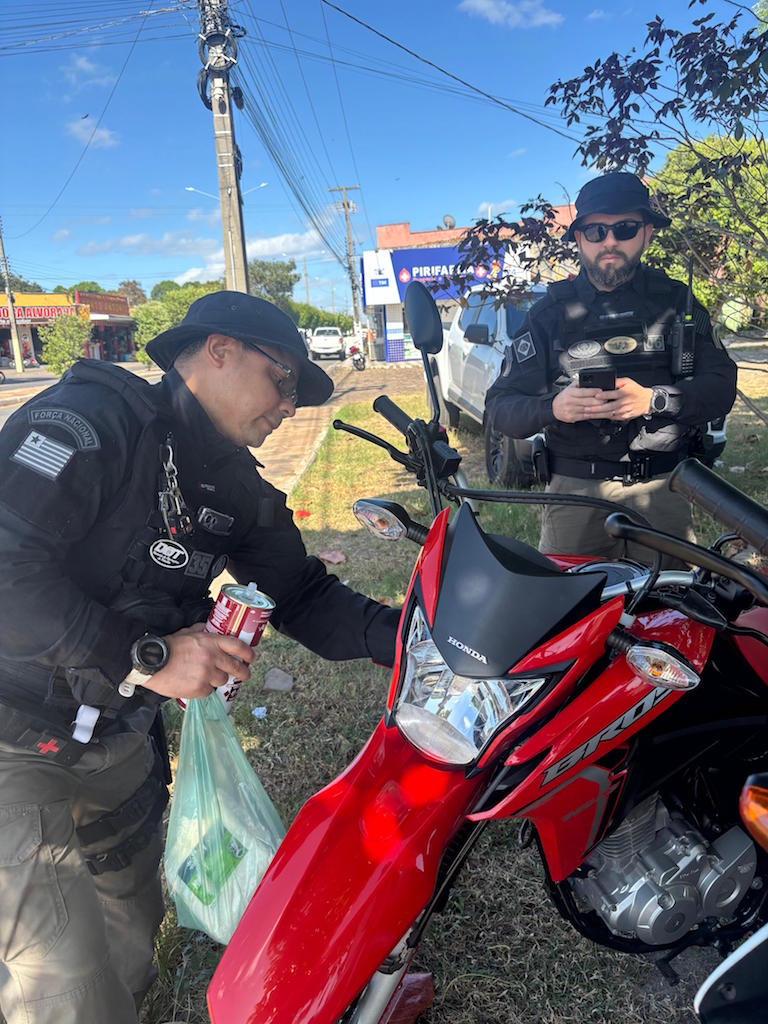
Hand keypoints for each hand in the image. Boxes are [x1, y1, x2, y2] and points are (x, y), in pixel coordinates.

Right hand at [139, 623, 254, 699]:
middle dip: (243, 673)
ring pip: (222, 681)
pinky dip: (204, 689)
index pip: (238, 646)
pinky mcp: (198, 689)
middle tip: (244, 675)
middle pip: (236, 668)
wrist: (151, 663)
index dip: (248, 653)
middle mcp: (212, 658)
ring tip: (207, 677)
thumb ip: (202, 631)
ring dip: (217, 680)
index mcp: (211, 642)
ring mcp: (206, 674)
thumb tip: (211, 629)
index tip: (251, 658)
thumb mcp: (187, 632)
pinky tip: (195, 684)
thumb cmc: (167, 646)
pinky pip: (208, 692)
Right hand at [552, 383, 604, 422]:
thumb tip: (591, 380)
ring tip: (608, 407)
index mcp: (570, 393)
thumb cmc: (564, 397)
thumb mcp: (569, 388)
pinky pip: (587, 416)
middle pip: (588, 401)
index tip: (601, 391)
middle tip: (607, 399)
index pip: (583, 392)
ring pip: (589, 410)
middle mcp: (570, 402)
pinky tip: (602, 414)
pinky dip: (596, 415)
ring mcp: (572, 410)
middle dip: (599, 400)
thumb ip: (579, 384)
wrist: (554, 409)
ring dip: (600, 409)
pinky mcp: (573, 417)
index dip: (593, 391)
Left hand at [587, 377, 652, 421]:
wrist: (647, 401)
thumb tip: (607, 381)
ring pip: (610, 413)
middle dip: (597, 408)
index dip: (604, 395)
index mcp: (625, 392)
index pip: (613, 394)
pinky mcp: (624, 416)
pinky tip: (596, 416)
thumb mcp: (628, 382)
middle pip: (609, 406)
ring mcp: (624, 410)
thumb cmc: (636, 390)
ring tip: (588, 413)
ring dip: (598, 414)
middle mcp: (625, 402)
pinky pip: (613, 418)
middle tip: (587, 408)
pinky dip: (604, 417)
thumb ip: (617, 381)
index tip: (596, 395)